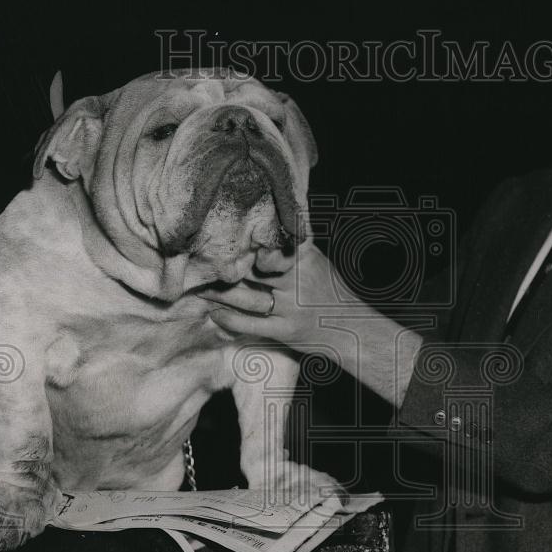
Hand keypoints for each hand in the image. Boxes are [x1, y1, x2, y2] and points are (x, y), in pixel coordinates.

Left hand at [200, 241, 423, 406]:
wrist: (353, 328)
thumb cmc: (330, 291)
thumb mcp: (316, 261)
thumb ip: (293, 245)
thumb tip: (269, 221)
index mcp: (306, 258)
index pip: (270, 245)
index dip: (244, 244)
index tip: (220, 238)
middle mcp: (299, 280)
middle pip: (253, 270)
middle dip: (225, 268)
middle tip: (198, 263)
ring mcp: (293, 307)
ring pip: (247, 297)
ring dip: (219, 294)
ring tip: (199, 288)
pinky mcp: (287, 331)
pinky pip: (251, 324)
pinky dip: (230, 320)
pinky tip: (215, 314)